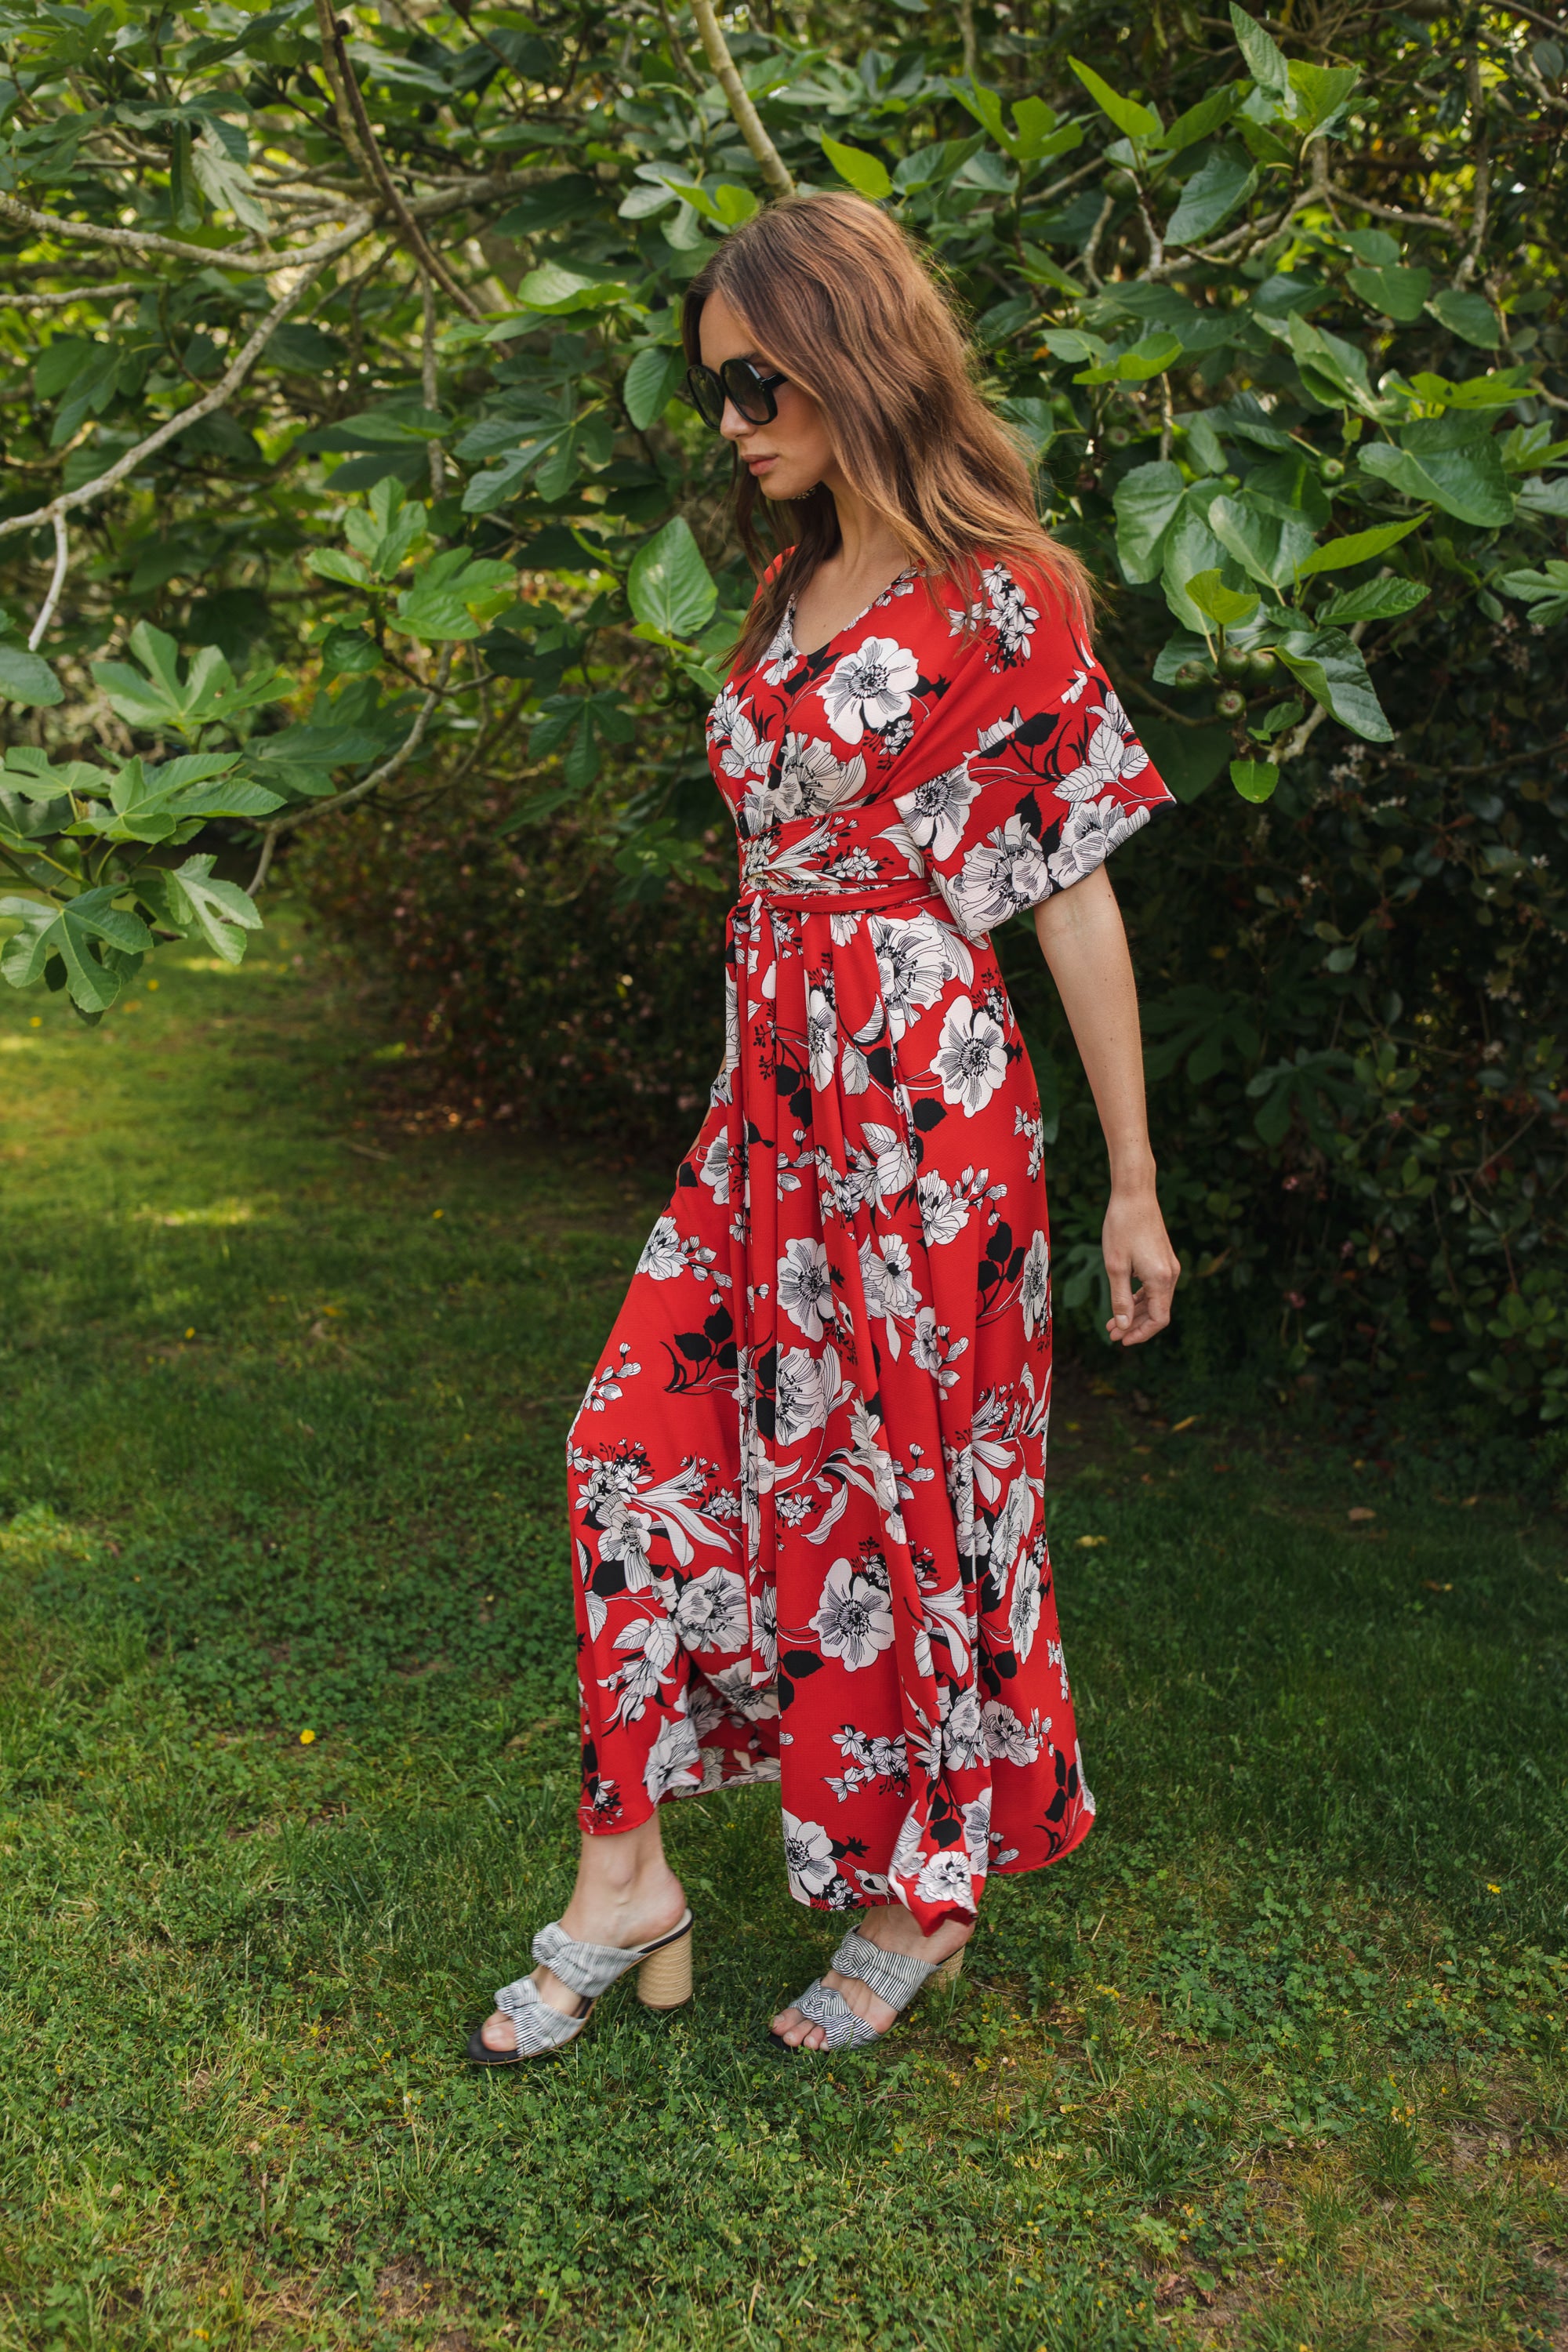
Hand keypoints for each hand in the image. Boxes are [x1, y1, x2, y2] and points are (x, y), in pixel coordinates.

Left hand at [1101, 1186, 1179, 1346]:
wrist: (1134, 1194)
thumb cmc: (1121, 1227)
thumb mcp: (1115, 1266)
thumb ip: (1120, 1298)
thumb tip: (1124, 1325)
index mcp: (1161, 1278)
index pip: (1159, 1319)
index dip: (1141, 1334)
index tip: (1121, 1340)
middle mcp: (1171, 1274)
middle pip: (1158, 1312)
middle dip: (1135, 1326)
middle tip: (1112, 1334)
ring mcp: (1169, 1266)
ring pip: (1156, 1300)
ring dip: (1136, 1313)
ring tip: (1113, 1323)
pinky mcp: (1164, 1259)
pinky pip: (1155, 1287)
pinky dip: (1140, 1298)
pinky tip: (1124, 1302)